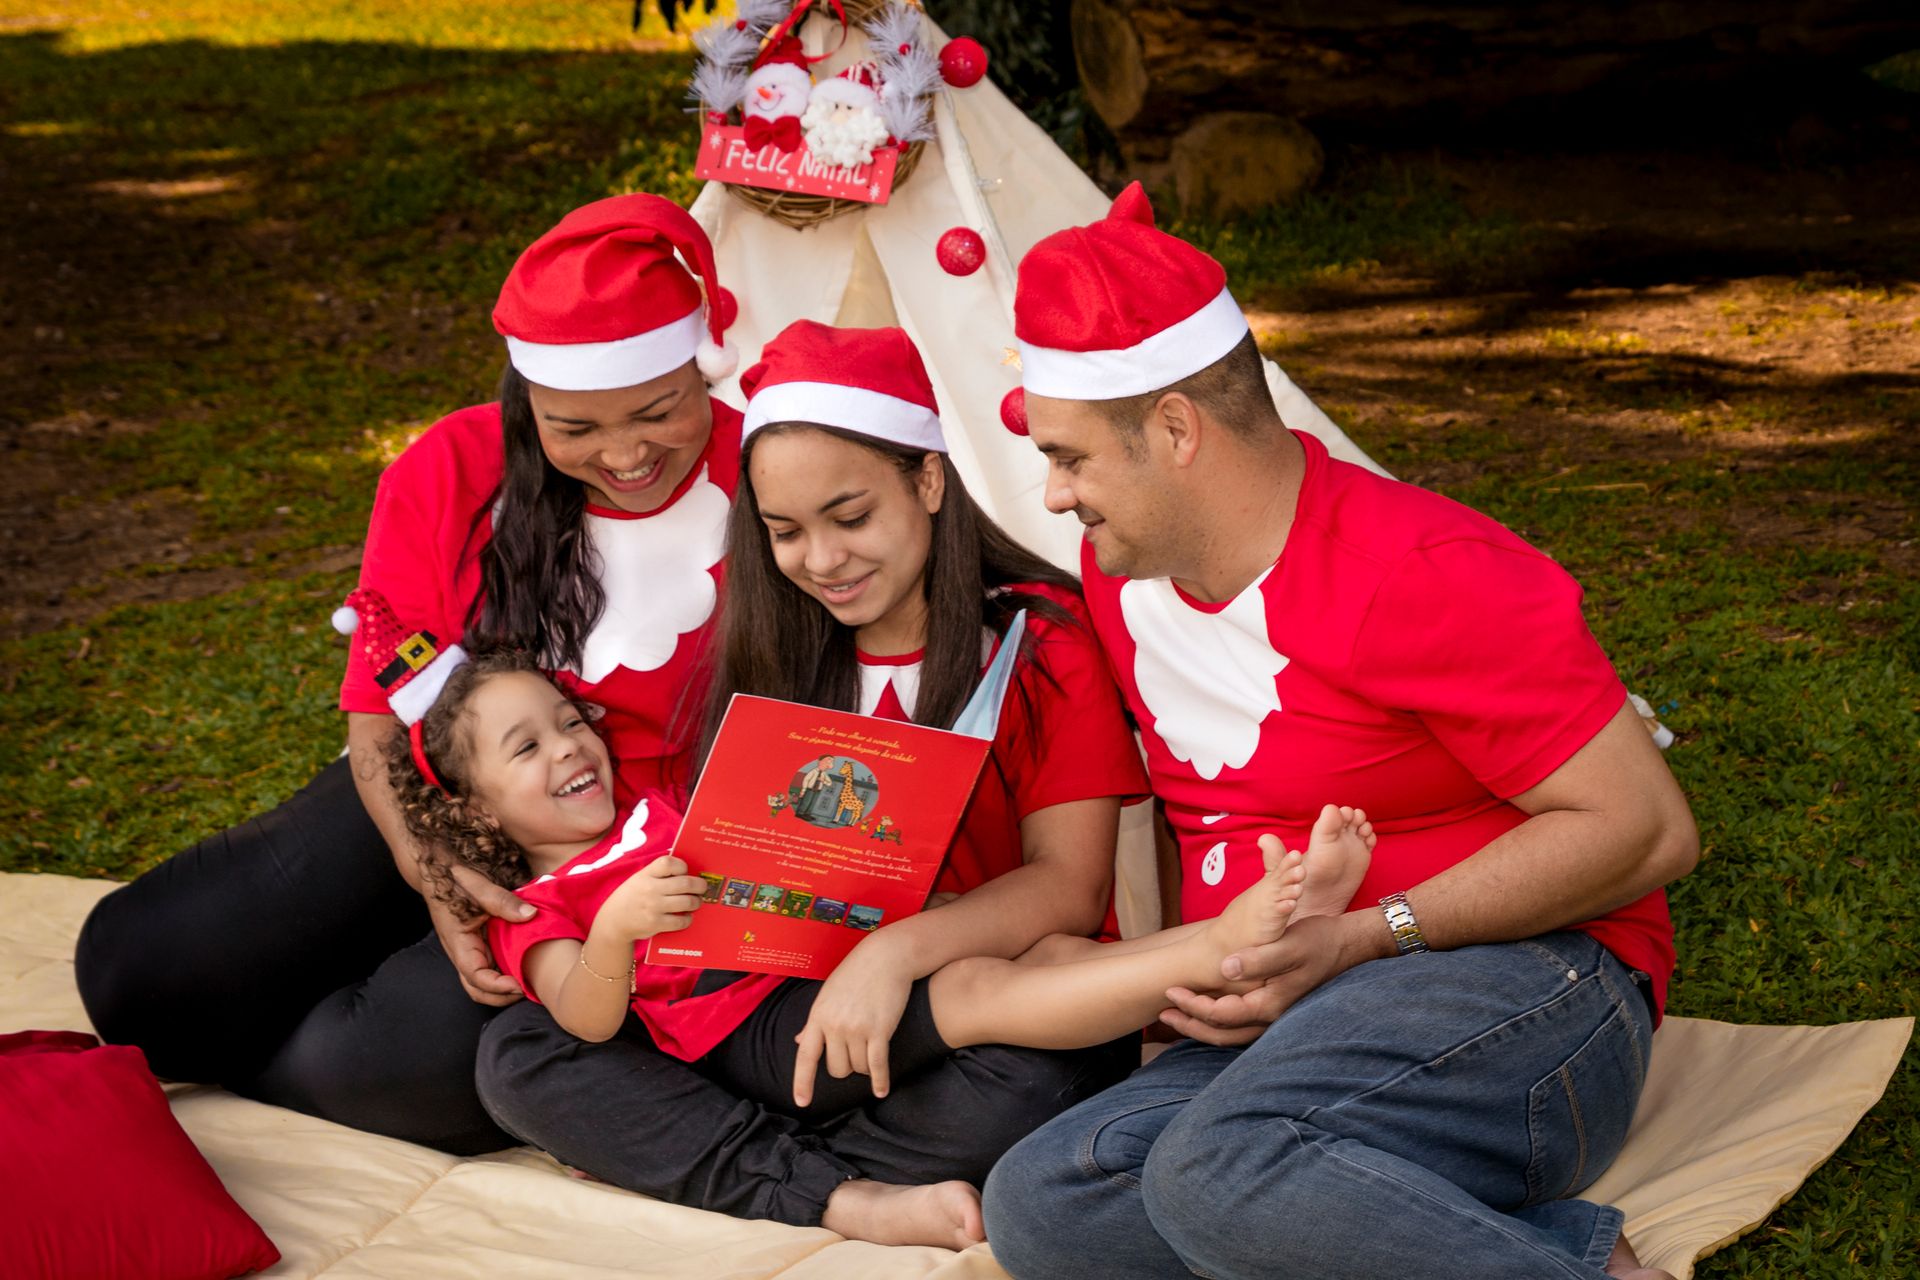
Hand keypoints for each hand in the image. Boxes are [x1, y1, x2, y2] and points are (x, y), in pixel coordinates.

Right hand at [432, 862, 536, 1005]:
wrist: (438, 872)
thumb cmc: (454, 879)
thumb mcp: (478, 886)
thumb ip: (502, 901)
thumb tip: (530, 914)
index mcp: (459, 943)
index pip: (475, 977)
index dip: (497, 986)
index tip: (519, 985)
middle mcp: (463, 953)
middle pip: (477, 989)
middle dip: (501, 996)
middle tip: (528, 990)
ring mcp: (469, 951)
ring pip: (483, 982)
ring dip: (503, 988)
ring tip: (528, 982)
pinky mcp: (477, 945)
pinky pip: (490, 967)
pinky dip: (504, 973)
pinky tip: (523, 967)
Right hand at [598, 854, 707, 941]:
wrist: (613, 921)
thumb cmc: (632, 897)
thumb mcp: (639, 879)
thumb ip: (658, 873)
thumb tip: (687, 871)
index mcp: (646, 874)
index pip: (669, 863)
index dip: (682, 866)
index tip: (685, 871)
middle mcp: (650, 888)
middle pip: (686, 883)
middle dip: (699, 885)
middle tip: (702, 888)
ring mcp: (654, 907)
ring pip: (688, 902)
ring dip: (696, 902)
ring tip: (695, 902)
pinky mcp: (656, 923)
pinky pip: (681, 921)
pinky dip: (687, 919)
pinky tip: (685, 917)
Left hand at [792, 934, 913, 1107]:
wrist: (887, 957)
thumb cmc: (856, 973)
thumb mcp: (828, 994)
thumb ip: (814, 1021)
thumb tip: (798, 1039)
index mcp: (818, 1016)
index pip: (805, 1056)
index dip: (802, 1082)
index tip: (801, 1102)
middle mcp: (834, 1025)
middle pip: (837, 1069)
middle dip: (847, 1068)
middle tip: (856, 1055)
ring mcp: (856, 1028)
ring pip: (858, 1068)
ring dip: (865, 1067)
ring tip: (872, 1052)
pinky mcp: (879, 1030)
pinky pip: (877, 1065)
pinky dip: (880, 1081)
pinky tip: (881, 1091)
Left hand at [1159, 913, 1381, 1044]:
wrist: (1346, 944)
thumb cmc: (1318, 941)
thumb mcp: (1288, 945)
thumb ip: (1258, 959)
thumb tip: (1224, 967)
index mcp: (1271, 1005)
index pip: (1222, 1015)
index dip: (1193, 1007)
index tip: (1170, 991)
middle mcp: (1271, 1016)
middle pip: (1223, 1033)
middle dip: (1190, 1024)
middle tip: (1163, 1010)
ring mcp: (1274, 1015)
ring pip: (1231, 1032)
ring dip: (1202, 1024)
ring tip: (1175, 1011)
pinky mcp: (1274, 1006)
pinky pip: (1240, 1023)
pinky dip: (1218, 1018)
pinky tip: (1203, 1004)